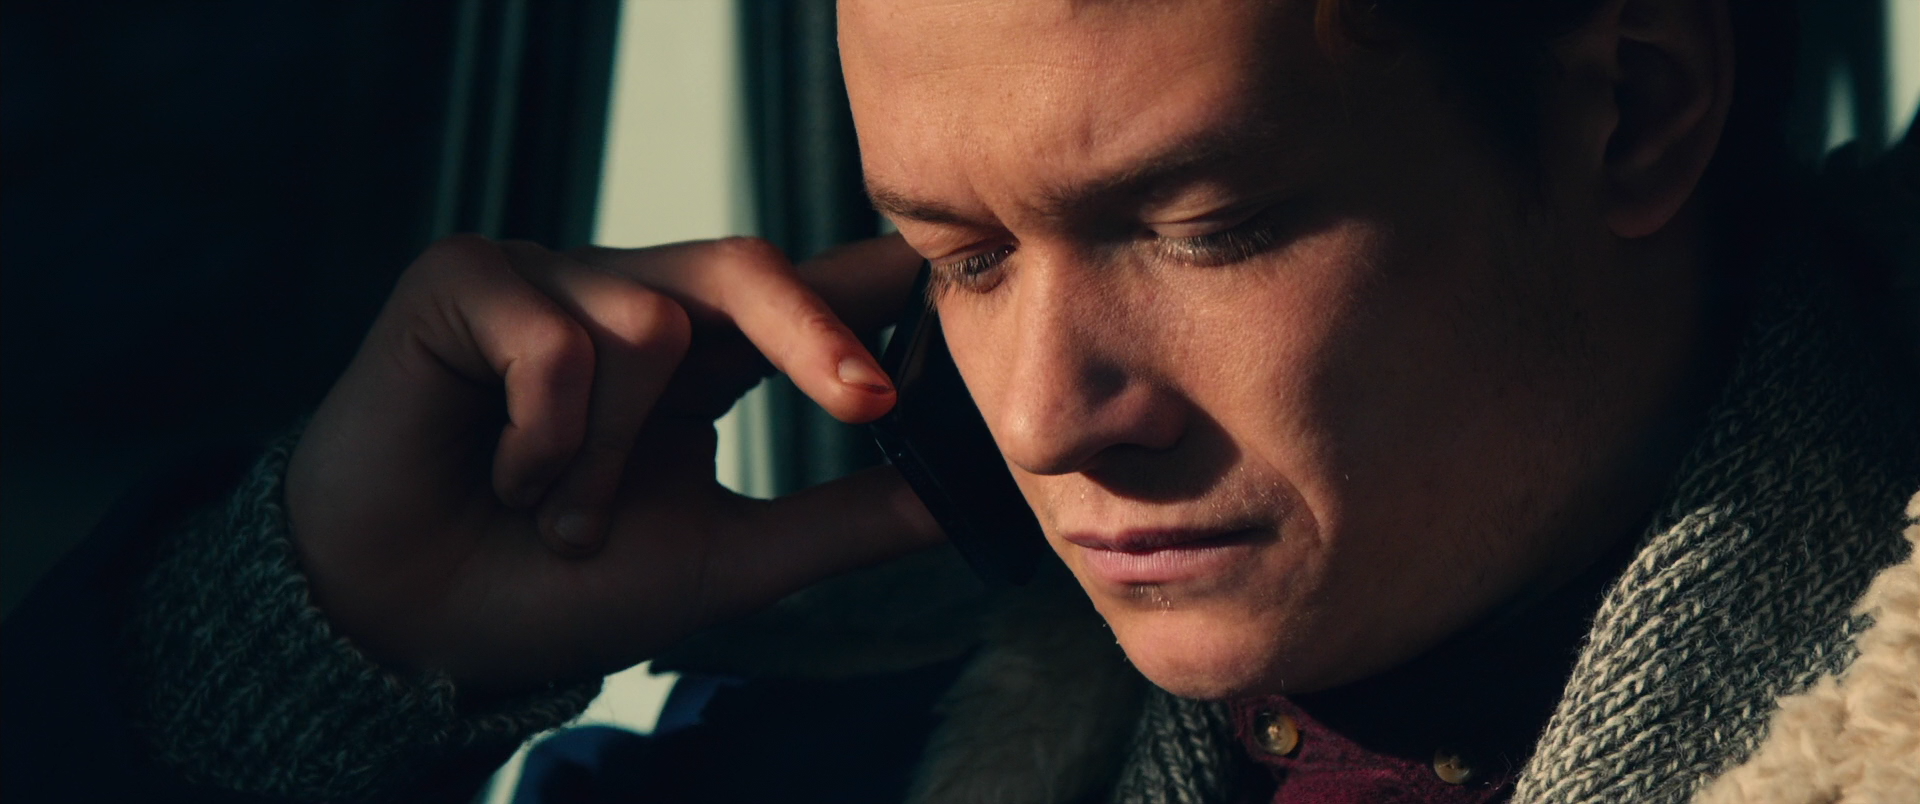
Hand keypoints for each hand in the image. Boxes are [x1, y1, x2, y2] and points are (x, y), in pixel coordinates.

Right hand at [284, 234, 940, 693]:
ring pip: (642, 325)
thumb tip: (958, 501)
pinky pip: (551, 339)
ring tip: (558, 517)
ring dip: (607, 459)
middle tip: (867, 407)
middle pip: (748, 264)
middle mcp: (630, 301)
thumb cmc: (559, 590)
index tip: (960, 310)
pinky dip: (540, 438)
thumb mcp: (726, 560)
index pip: (803, 294)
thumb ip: (839, 524)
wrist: (413, 629)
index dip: (880, 288)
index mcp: (700, 356)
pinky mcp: (463, 282)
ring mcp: (546, 281)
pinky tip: (501, 475)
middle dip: (813, 334)